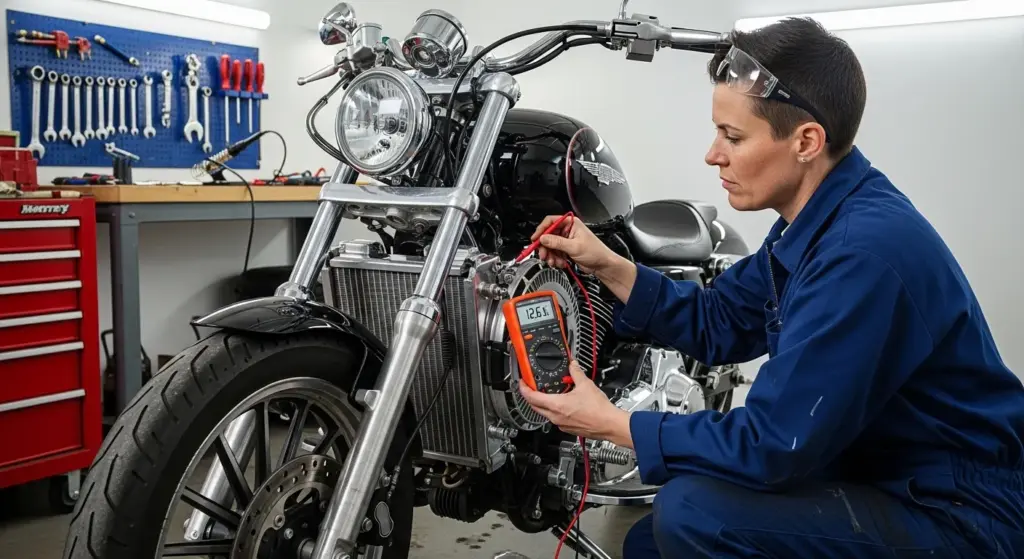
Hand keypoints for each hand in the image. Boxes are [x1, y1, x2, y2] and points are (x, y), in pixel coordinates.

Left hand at [518, 360, 633, 447]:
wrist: (609, 424)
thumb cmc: (599, 410)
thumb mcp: (586, 385)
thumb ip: (576, 373)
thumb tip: (572, 365)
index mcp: (556, 406)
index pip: (531, 397)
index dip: (523, 388)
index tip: (522, 382)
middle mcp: (555, 417)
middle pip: (535, 406)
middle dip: (531, 396)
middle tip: (532, 387)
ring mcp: (561, 424)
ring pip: (545, 413)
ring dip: (544, 403)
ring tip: (550, 393)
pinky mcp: (568, 428)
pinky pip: (555, 418)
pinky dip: (555, 410)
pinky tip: (564, 403)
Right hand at [530, 215, 616, 273]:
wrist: (603, 265)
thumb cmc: (596, 252)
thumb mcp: (574, 246)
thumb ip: (557, 242)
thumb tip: (543, 238)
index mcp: (571, 223)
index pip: (551, 222)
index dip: (541, 230)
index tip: (535, 239)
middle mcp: (568, 230)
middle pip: (548, 235)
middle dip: (545, 247)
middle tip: (544, 254)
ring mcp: (566, 240)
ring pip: (550, 246)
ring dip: (550, 255)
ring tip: (554, 261)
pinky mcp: (566, 249)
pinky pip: (555, 253)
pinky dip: (555, 259)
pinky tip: (560, 263)